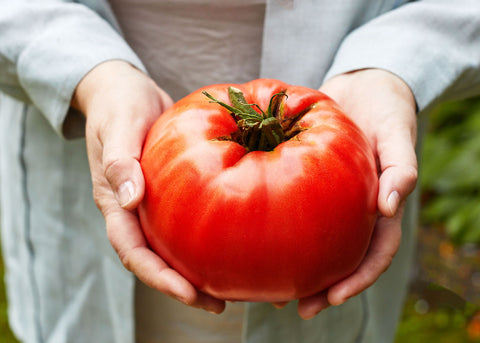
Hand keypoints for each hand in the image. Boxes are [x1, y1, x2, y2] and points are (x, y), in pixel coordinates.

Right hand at [72, 60, 224, 313]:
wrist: (126, 91)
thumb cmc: (120, 105)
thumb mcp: (119, 125)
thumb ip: (120, 160)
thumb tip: (130, 200)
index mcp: (115, 202)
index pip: (132, 250)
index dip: (158, 276)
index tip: (189, 294)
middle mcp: (134, 211)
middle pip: (155, 260)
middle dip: (183, 287)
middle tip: (218, 304)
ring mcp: (152, 205)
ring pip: (172, 248)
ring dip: (197, 272)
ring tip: (233, 290)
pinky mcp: (171, 195)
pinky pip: (186, 224)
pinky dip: (207, 241)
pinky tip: (236, 247)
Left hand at [295, 69, 417, 318]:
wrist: (362, 88)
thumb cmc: (386, 110)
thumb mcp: (398, 134)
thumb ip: (400, 167)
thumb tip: (389, 206)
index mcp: (379, 205)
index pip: (375, 252)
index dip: (358, 278)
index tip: (332, 298)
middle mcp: (354, 208)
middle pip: (342, 256)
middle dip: (323, 285)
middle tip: (298, 307)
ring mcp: (331, 198)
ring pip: (317, 240)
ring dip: (300, 266)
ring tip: (272, 290)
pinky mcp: (309, 182)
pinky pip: (295, 208)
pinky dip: (281, 227)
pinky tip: (259, 240)